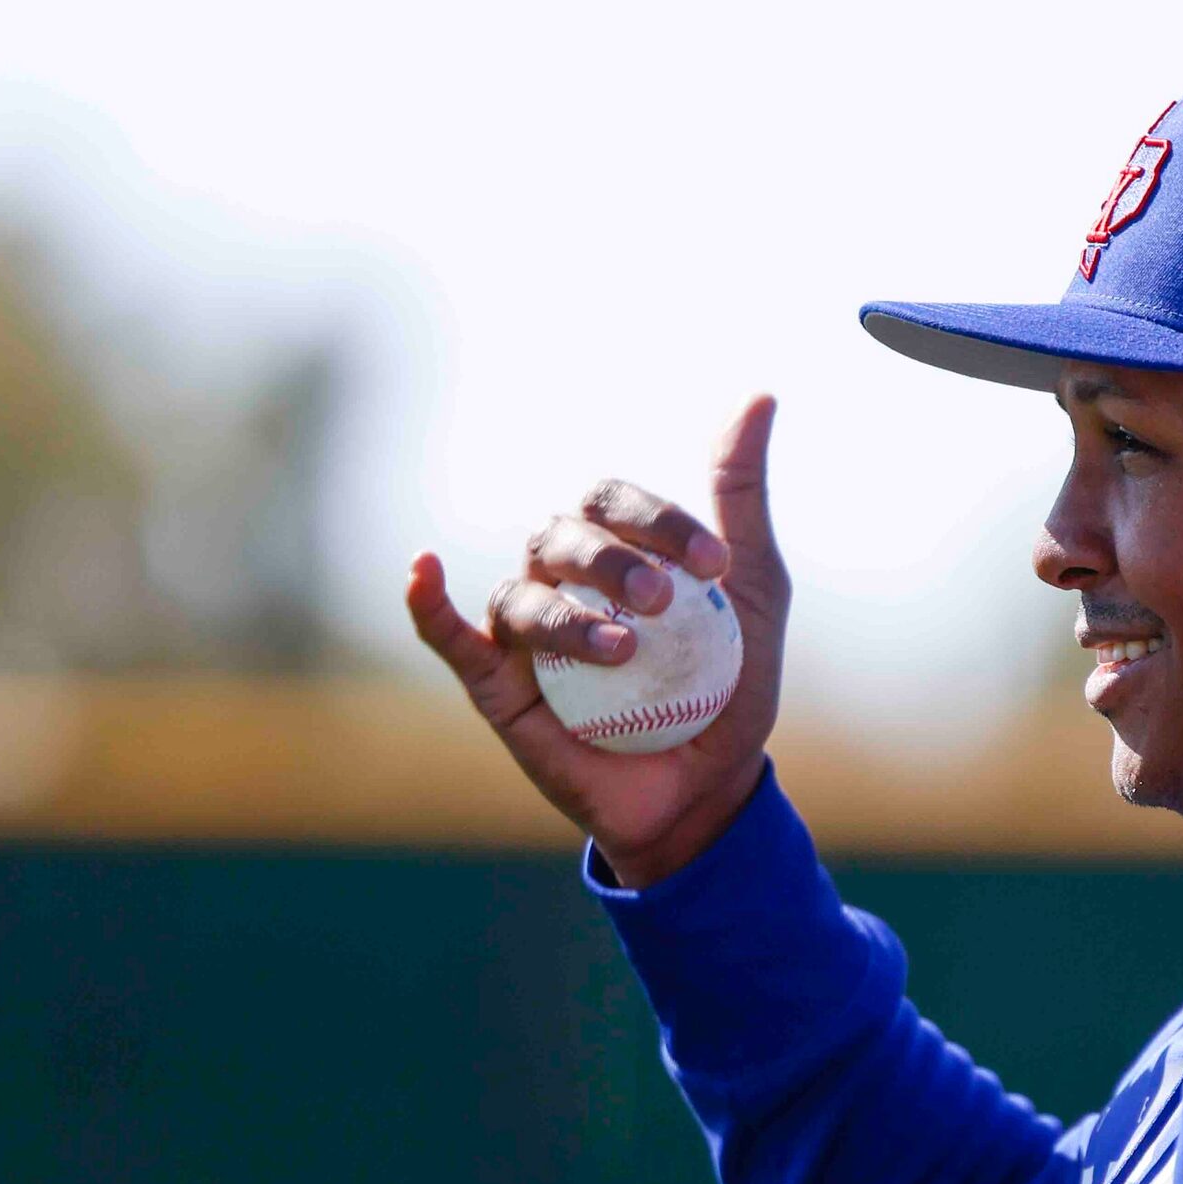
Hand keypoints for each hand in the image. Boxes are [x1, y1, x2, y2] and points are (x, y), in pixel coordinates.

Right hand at [405, 395, 790, 887]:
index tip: (718, 562)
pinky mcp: (497, 687)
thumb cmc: (728, 688)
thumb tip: (759, 394)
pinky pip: (449, 637)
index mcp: (615, 547)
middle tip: (663, 602)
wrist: (707, 789)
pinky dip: (428, 605)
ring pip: (525, 596)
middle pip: (563, 538)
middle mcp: (561, 577)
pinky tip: (422, 573)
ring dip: (569, 617)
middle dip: (613, 560)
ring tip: (624, 651)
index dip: (659, 518)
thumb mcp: (755, 591)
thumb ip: (741, 496)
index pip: (615, 503)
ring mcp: (525, 632)